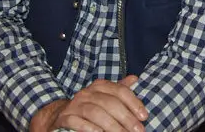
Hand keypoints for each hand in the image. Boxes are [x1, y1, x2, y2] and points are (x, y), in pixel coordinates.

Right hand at [31, 76, 147, 131]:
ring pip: (95, 113)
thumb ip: (119, 90)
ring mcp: (74, 105)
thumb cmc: (89, 107)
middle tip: (138, 130)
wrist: (59, 115)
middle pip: (109, 103)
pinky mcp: (64, 118)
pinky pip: (77, 122)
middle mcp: (87, 93)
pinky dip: (89, 128)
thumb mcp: (104, 96)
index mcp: (99, 86)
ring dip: (112, 126)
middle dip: (126, 118)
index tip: (144, 117)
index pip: (120, 91)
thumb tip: (135, 78)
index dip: (134, 103)